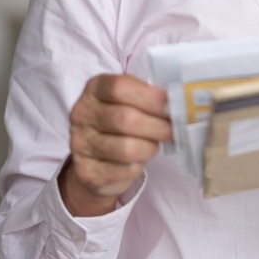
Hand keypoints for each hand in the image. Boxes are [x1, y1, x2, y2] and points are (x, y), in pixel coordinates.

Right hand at [59, 74, 170, 216]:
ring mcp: (80, 144)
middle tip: (175, 129)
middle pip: (126, 119)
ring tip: (157, 143)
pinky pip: (124, 170)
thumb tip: (179, 103)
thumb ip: (148, 97)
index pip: (119, 87)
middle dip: (158, 125)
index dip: (150, 96)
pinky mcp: (86, 171)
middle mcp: (81, 114)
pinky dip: (140, 165)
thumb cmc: (120, 122)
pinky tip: (140, 158)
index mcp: (94, 89)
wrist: (95, 157)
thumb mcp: (130, 100)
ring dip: (151, 146)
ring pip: (127, 148)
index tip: (170, 103)